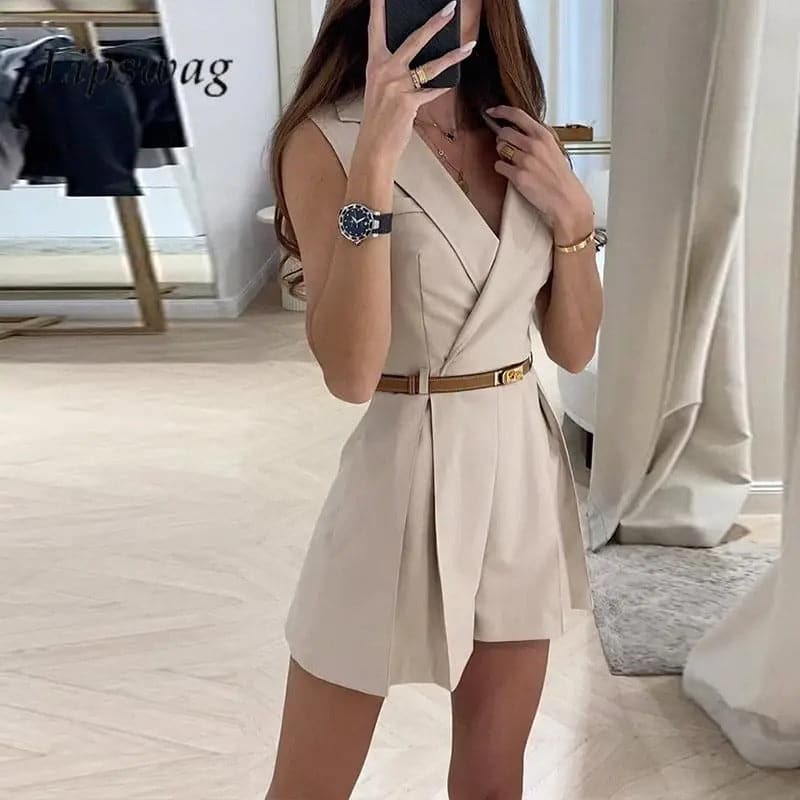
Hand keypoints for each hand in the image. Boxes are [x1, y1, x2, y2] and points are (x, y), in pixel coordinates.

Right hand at [358, 0, 476, 166]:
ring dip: (453, 56)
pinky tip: (453, 82)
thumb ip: (394, 72)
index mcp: (375, 64)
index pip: (376, 29)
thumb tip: (415, 61)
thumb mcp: (380, 88)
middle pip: (414, 39)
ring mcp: (397, 86)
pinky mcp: (408, 102)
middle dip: (434, 22)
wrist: (374, 146)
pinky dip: (443, 88)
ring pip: (431, 65)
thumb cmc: (378, 119)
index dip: (379, 8)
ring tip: (469, 45)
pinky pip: (432, 91)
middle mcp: (385, 70)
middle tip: (450, 7)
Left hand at [486, 106, 594, 243]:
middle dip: (501, 138)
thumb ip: (537, 138)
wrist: (566, 199)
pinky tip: (511, 173)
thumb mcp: (553, 149)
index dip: (501, 111)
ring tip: (512, 161)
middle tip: (505, 145)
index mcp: (544, 135)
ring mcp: (525, 161)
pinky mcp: (518, 176)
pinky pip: (499, 166)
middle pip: (504, 132)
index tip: (493, 111)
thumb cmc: (560, 177)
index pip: (518, 114)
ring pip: (500, 148)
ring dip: (502, 154)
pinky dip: (502, 168)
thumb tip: (519, 128)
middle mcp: (534, 145)